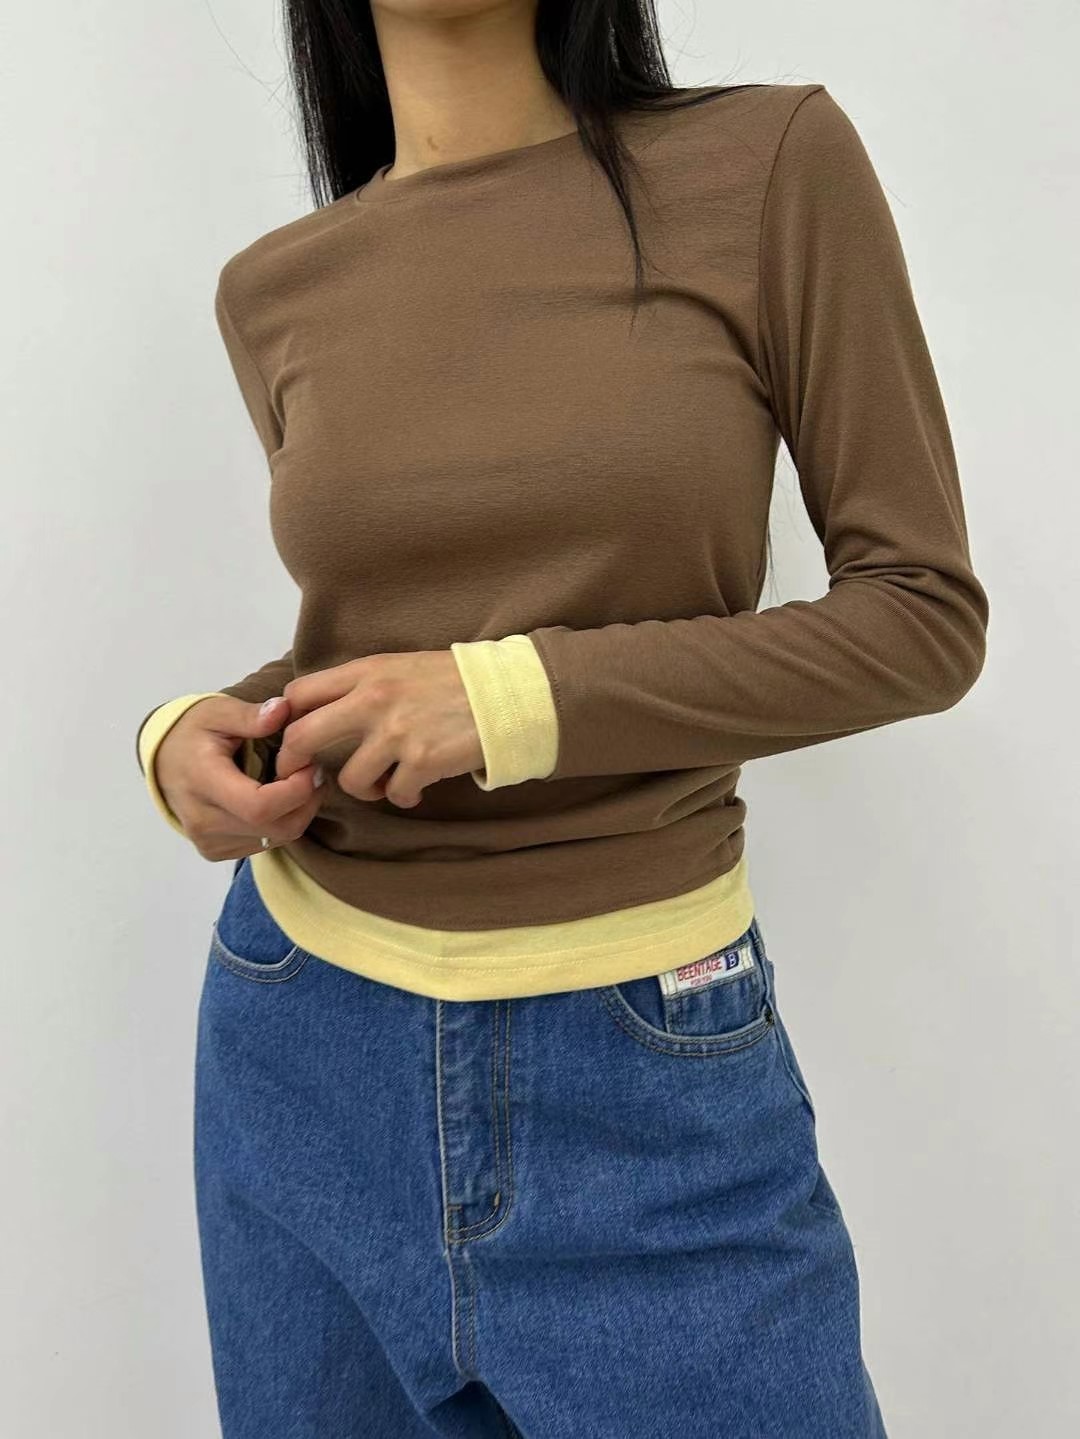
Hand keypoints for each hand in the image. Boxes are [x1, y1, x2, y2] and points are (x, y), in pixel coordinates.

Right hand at [154, 694, 326, 859]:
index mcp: (202, 782)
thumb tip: (283, 710)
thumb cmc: (193, 733)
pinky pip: (265, 846)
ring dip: (298, 813)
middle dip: (307, 801)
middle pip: (275, 828)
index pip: (259, 806)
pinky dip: (282, 824)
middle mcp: (203, 820)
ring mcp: (208, 841)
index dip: (296, 791)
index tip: (311, 766)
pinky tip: (279, 800)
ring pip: (276, 839)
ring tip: (297, 782)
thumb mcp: (217, 712)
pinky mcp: (214, 851)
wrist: (164, 762)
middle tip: (314, 772)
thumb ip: (251, 715)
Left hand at [274, 651, 483, 807]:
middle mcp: (373, 699)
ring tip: (384, 783)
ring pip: (349, 779)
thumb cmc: (457, 682)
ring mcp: (396, 732)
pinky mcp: (422, 761)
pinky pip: (394, 793)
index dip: (286, 721)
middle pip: (303, 738)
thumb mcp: (403, 667)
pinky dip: (404, 796)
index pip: (299, 693)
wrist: (508, 695)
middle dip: (295, 765)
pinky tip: (417, 789)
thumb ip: (365, 685)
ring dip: (364, 788)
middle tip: (305, 779)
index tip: (294, 739)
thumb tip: (328, 712)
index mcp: (367, 671)